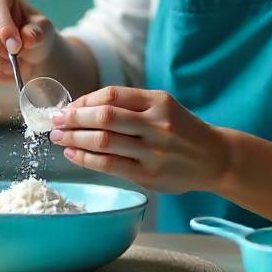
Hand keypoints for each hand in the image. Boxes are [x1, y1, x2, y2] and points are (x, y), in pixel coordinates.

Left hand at [50, 86, 230, 193]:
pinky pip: (110, 166)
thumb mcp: (163, 107)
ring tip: (59, 138)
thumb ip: (130, 106)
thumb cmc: (182, 131)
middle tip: (55, 121)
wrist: (215, 158)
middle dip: (73, 118)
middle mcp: (157, 124)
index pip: (111, 96)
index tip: (68, 107)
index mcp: (158, 102)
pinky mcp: (149, 175)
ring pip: (104, 141)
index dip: (84, 101)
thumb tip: (82, 107)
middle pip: (104, 116)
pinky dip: (86, 160)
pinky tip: (73, 155)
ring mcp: (154, 151)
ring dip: (75, 139)